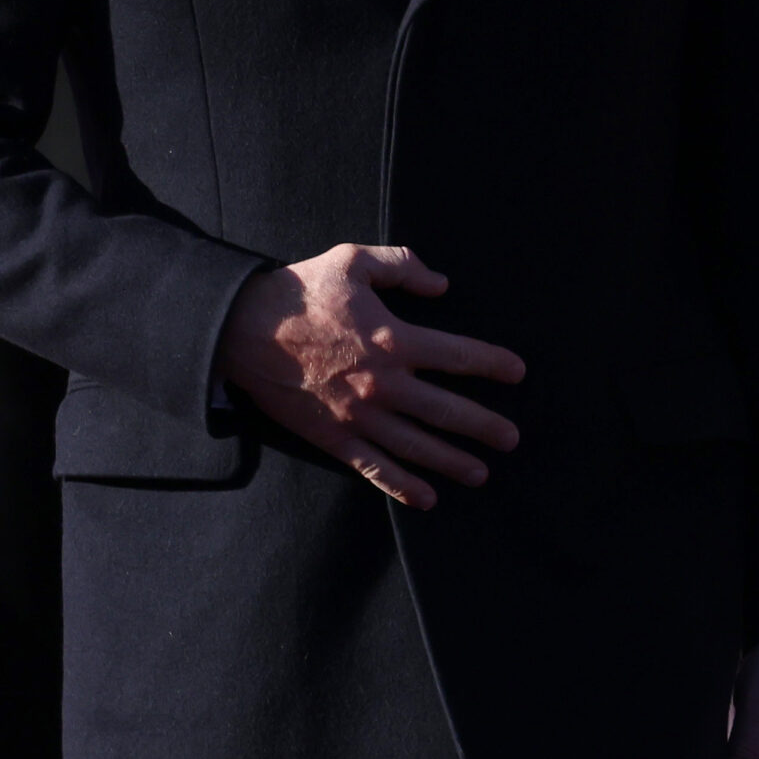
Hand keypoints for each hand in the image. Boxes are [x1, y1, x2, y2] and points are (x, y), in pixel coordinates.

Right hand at [214, 243, 524, 509]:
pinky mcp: (334, 438)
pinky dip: (402, 486)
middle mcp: (384, 384)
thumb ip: (403, 265)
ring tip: (482, 472)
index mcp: (395, 339)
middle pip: (447, 411)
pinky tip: (427, 498)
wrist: (242, 330)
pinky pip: (375, 468)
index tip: (517, 373)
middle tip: (512, 438)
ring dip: (453, 462)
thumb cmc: (301, 292)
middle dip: (484, 426)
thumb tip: (441, 284)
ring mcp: (359, 416)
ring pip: (418, 447)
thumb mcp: (354, 260)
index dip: (493, 365)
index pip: (459, 356)